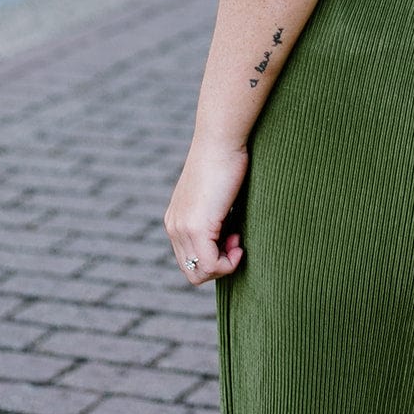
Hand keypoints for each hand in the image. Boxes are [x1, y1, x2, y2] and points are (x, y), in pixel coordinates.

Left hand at [164, 138, 248, 285]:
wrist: (221, 140)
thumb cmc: (226, 161)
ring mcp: (182, 228)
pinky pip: (211, 265)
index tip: (233, 236)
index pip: (189, 260)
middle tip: (236, 240)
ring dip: (224, 264)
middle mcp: (174, 226)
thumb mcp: (215, 196)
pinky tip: (239, 243)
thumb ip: (214, 217)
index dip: (214, 258)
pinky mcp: (197, 227)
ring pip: (199, 273)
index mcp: (175, 220)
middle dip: (218, 265)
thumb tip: (229, 237)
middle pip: (192, 272)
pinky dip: (229, 263)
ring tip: (237, 240)